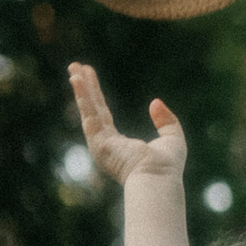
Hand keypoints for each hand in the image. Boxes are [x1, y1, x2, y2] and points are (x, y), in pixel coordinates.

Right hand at [70, 65, 184, 192]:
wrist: (160, 179)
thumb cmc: (167, 167)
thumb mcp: (172, 137)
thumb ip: (166, 120)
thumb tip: (154, 102)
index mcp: (120, 145)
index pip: (104, 114)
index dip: (97, 95)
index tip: (89, 76)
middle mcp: (107, 145)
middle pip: (93, 109)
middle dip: (84, 88)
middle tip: (75, 66)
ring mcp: (101, 145)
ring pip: (88, 110)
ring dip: (80, 89)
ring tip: (73, 67)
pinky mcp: (99, 143)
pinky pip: (89, 114)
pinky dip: (83, 97)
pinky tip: (77, 80)